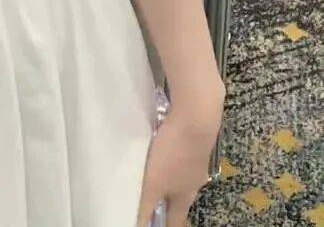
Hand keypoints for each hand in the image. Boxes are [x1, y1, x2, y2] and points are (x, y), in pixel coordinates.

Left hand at [135, 102, 221, 226]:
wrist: (196, 117)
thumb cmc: (174, 154)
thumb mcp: (153, 183)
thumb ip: (144, 206)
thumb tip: (137, 224)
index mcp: (185, 196)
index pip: (175, 220)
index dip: (164, 225)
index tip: (155, 225)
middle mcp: (194, 182)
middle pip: (178, 198)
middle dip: (164, 202)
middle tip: (150, 202)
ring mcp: (196, 160)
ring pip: (178, 176)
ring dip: (166, 179)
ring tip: (150, 175)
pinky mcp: (192, 141)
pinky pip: (178, 156)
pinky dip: (168, 158)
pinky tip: (158, 150)